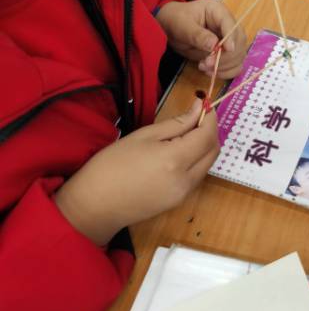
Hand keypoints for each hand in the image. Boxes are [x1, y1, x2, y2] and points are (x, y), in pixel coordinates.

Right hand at [55, 99, 218, 246]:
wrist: (94, 206)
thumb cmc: (112, 164)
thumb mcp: (144, 136)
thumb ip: (176, 123)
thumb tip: (198, 108)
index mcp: (175, 160)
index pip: (207, 135)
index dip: (210, 117)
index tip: (203, 104)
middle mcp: (186, 180)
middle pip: (213, 151)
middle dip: (210, 131)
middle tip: (194, 117)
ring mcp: (183, 194)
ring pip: (207, 165)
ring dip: (204, 147)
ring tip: (184, 134)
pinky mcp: (178, 203)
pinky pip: (196, 177)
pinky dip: (196, 161)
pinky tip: (177, 153)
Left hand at [156, 0, 246, 79]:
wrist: (171, 27)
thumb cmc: (176, 21)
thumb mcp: (183, 26)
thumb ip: (198, 35)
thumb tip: (214, 45)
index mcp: (218, 11)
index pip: (231, 24)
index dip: (231, 38)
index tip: (228, 50)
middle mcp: (228, 24)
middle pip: (239, 41)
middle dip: (225, 56)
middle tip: (206, 63)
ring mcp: (229, 39)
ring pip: (239, 54)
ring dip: (225, 65)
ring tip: (203, 67)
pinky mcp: (227, 52)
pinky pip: (235, 64)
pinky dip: (226, 71)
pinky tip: (212, 72)